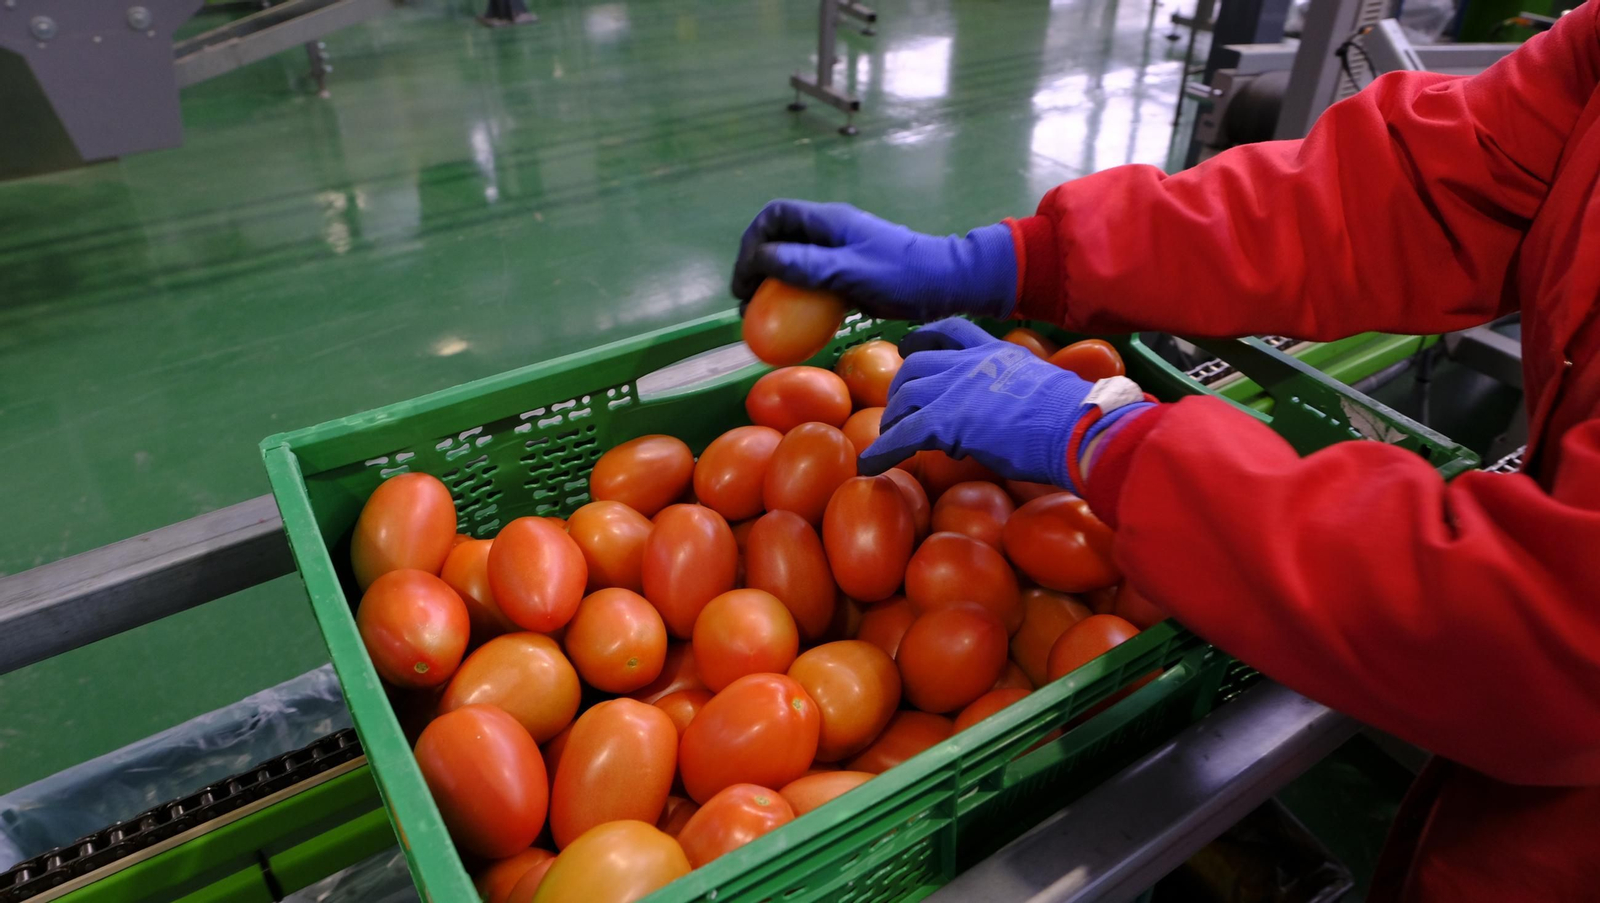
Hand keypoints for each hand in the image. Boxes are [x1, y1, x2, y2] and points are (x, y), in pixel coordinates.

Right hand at [730, 200, 1017, 321]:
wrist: (947, 283)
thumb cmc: (903, 274)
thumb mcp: (851, 271)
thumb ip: (807, 265)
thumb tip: (762, 260)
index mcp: (829, 220)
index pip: (776, 216)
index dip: (753, 241)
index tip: (746, 277)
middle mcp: (830, 231)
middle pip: (780, 238)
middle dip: (757, 265)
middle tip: (746, 300)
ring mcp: (840, 252)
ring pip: (794, 261)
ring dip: (774, 284)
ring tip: (761, 315)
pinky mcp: (850, 273)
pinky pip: (813, 280)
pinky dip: (797, 297)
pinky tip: (793, 325)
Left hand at [858, 319, 1152, 491]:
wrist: (1077, 425)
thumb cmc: (1075, 416)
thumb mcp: (1042, 386)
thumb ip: (1016, 389)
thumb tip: (1010, 412)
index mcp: (994, 351)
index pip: (947, 330)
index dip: (921, 340)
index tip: (910, 347)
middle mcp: (969, 362)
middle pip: (915, 365)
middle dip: (902, 387)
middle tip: (901, 411)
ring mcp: (954, 388)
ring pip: (904, 396)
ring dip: (894, 419)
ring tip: (892, 439)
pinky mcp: (945, 420)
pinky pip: (900, 435)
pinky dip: (882, 450)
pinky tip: (872, 464)